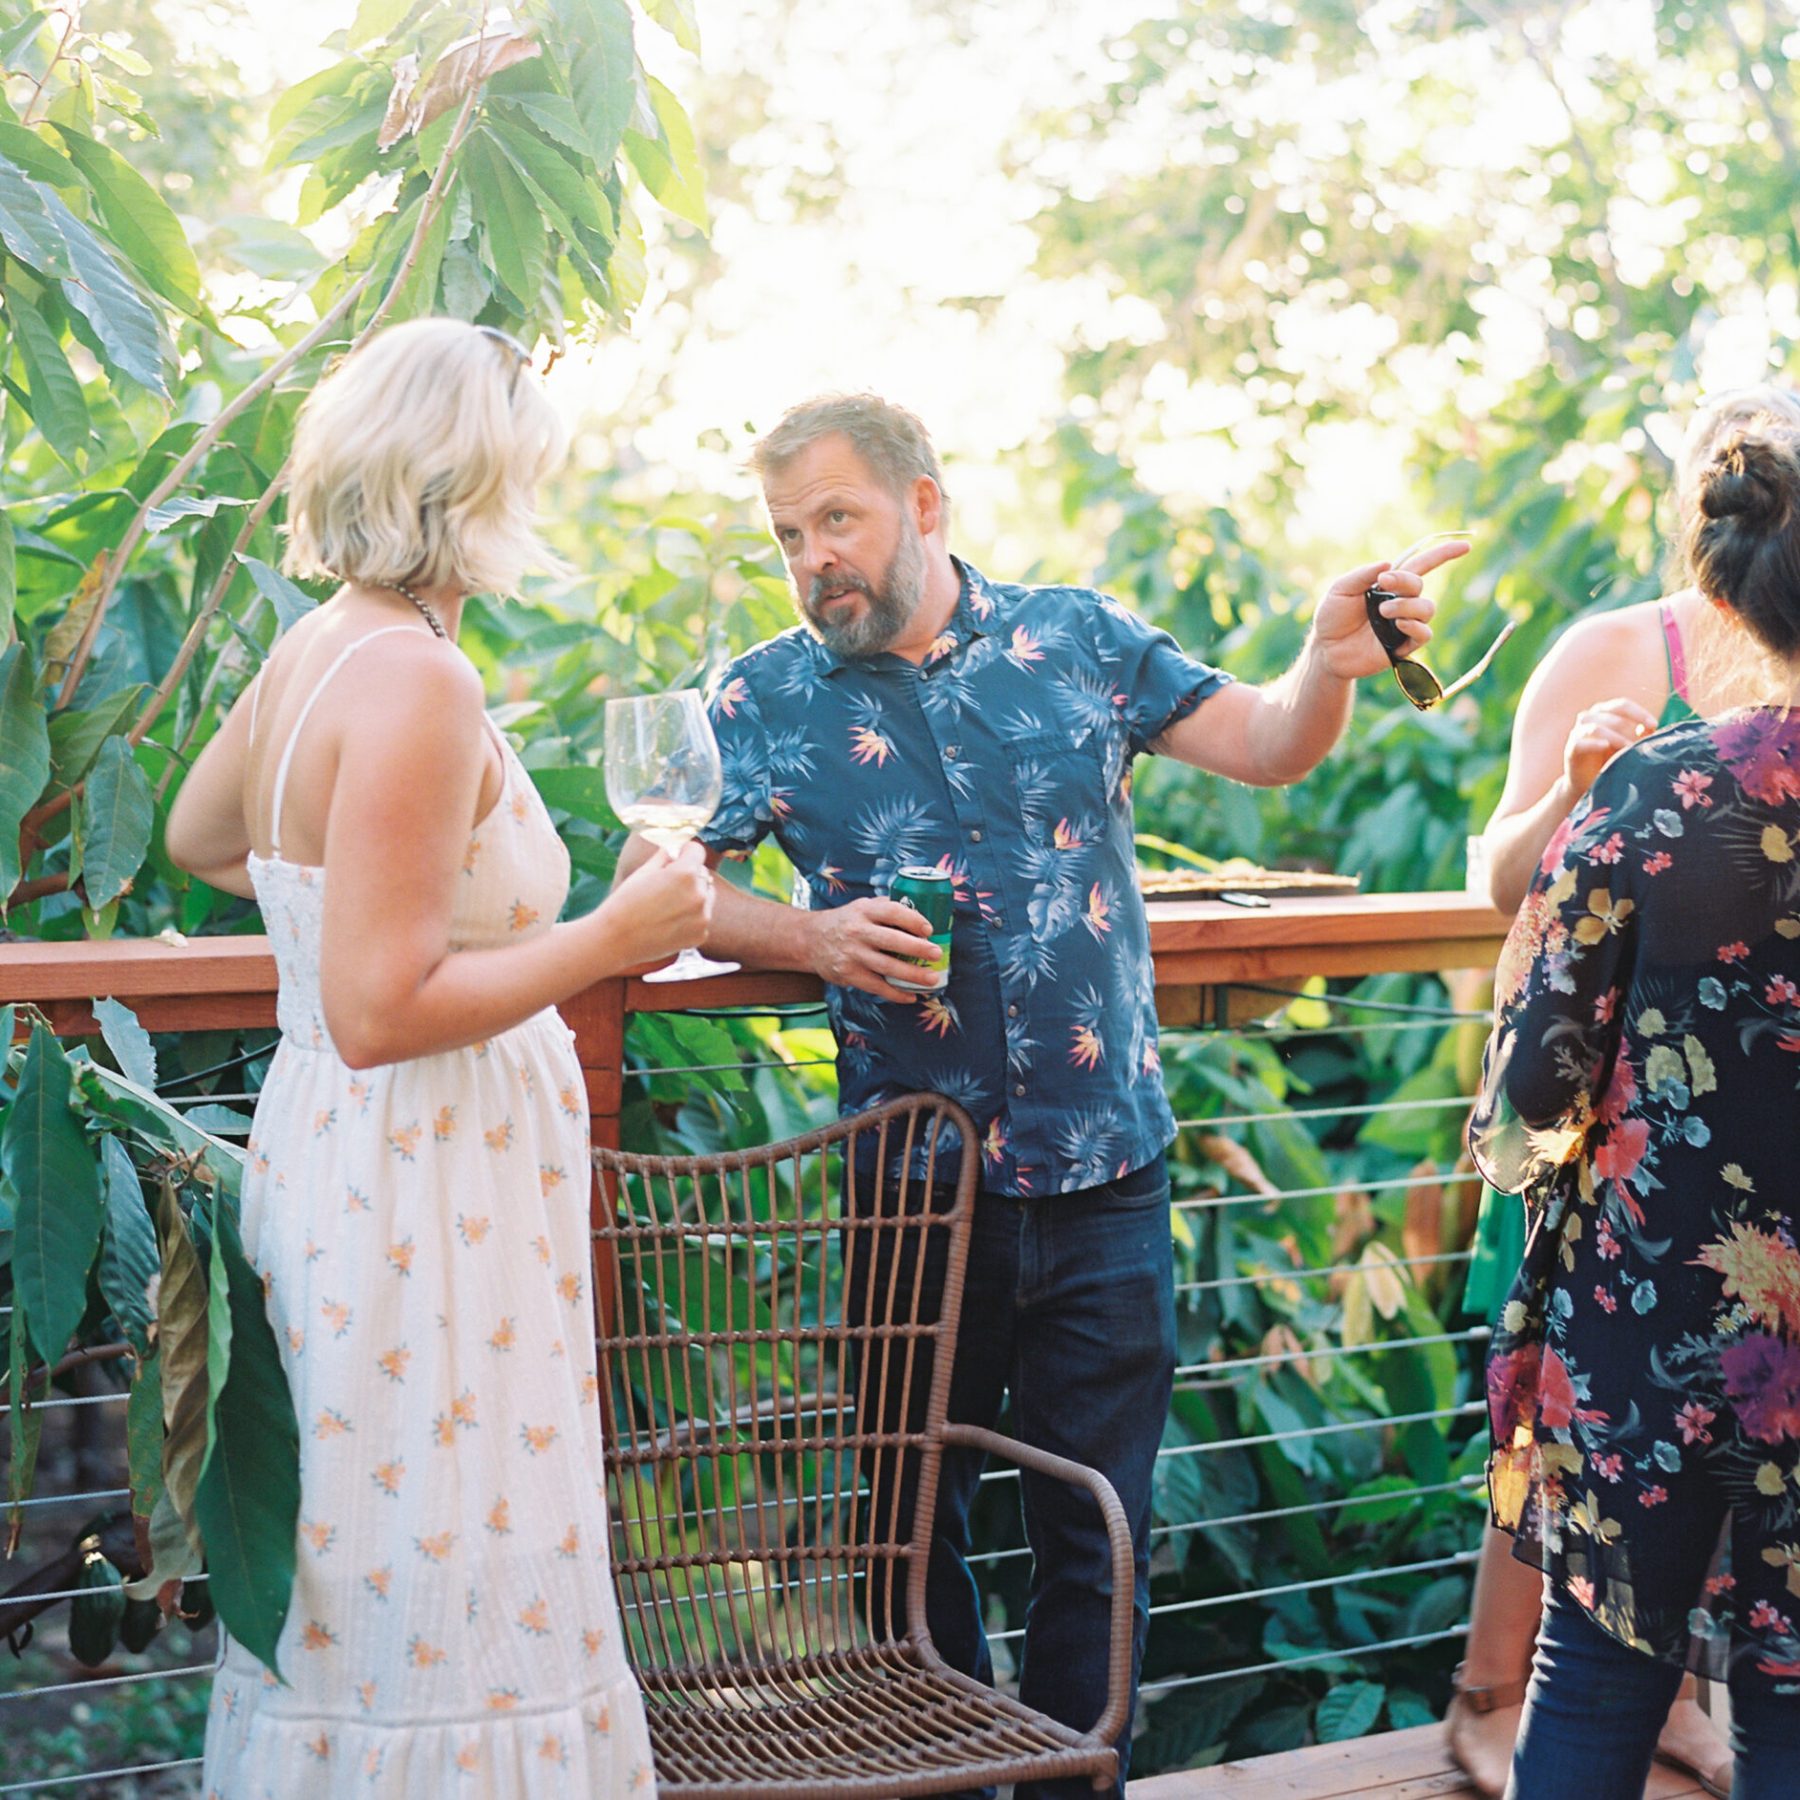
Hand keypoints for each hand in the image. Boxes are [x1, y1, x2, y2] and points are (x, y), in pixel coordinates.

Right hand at [594, 842, 713, 969]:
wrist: (615, 941)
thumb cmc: (625, 903)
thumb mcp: (643, 873)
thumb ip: (663, 857)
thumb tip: (672, 849)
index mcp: (685, 874)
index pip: (697, 851)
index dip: (685, 852)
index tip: (676, 857)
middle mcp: (699, 894)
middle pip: (703, 874)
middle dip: (689, 875)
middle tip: (666, 886)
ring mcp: (702, 917)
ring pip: (706, 896)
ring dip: (693, 896)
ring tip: (667, 906)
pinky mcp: (701, 935)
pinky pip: (702, 918)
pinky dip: (691, 918)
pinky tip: (669, 922)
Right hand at [806, 896, 939, 1003]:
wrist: (810, 940)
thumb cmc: (845, 922)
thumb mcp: (861, 907)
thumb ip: (886, 908)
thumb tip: (921, 914)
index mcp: (864, 911)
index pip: (892, 912)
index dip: (913, 920)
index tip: (929, 929)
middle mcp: (857, 931)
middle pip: (891, 941)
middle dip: (917, 948)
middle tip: (937, 954)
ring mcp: (852, 954)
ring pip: (887, 967)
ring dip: (912, 975)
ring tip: (932, 980)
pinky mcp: (848, 975)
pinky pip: (876, 987)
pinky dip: (896, 994)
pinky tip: (912, 996)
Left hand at [1309, 537, 1470, 681]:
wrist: (1325, 649)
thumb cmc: (1332, 616)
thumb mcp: (1340, 590)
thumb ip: (1361, 575)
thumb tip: (1387, 564)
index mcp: (1389, 584)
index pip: (1422, 565)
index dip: (1444, 554)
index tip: (1465, 546)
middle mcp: (1401, 602)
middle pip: (1419, 585)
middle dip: (1404, 581)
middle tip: (1383, 583)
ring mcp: (1404, 624)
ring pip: (1426, 609)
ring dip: (1406, 606)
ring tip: (1382, 611)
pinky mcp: (1403, 646)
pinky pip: (1424, 634)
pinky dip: (1415, 627)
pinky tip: (1399, 625)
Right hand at [1563, 698, 1659, 798]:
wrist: (1591, 783)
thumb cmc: (1613, 759)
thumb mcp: (1630, 744)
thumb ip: (1641, 734)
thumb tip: (1651, 725)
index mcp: (1604, 712)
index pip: (1622, 705)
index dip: (1639, 713)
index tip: (1653, 724)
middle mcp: (1589, 718)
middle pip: (1611, 713)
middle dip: (1629, 726)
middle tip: (1641, 741)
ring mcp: (1578, 732)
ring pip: (1596, 726)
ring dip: (1615, 736)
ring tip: (1627, 749)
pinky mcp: (1571, 749)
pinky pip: (1581, 743)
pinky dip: (1594, 743)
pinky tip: (1605, 746)